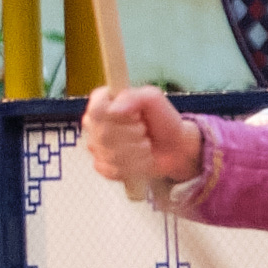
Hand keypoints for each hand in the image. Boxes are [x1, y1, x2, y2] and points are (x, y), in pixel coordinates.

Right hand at [77, 83, 206, 199]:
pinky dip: (136, 166)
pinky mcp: (103, 166)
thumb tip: (113, 110)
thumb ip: (134, 97)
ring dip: (138, 151)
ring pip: (112, 154)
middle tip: (144, 130)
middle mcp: (93, 125)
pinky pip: (114, 170)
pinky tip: (143, 159)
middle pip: (105, 134)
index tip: (136, 115)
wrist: (174, 146)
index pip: (96, 109)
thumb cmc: (162, 120)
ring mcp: (96, 147)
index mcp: (102, 103)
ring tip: (147, 145)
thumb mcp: (153, 99)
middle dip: (134, 134)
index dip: (119, 116)